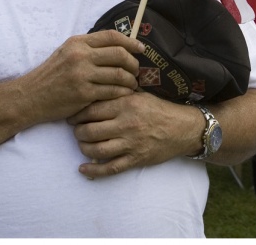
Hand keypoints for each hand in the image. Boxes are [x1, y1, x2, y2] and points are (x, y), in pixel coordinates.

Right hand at [21, 30, 140, 122]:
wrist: (31, 96)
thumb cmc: (52, 75)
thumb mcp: (66, 53)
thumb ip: (88, 47)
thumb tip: (118, 45)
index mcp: (78, 42)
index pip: (112, 36)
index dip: (130, 42)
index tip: (141, 49)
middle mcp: (81, 56)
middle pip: (119, 54)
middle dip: (133, 62)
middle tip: (137, 70)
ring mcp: (82, 75)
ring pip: (119, 74)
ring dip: (131, 80)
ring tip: (132, 84)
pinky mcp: (84, 93)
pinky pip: (113, 91)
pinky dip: (123, 92)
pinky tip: (124, 94)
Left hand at [68, 92, 199, 177]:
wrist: (183, 128)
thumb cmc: (159, 109)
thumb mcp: (140, 94)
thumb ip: (119, 91)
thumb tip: (97, 84)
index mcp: (126, 104)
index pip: (92, 109)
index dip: (77, 114)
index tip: (72, 115)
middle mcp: (126, 124)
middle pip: (90, 131)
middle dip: (78, 132)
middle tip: (76, 130)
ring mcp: (131, 143)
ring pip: (97, 150)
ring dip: (84, 149)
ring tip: (82, 144)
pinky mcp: (136, 159)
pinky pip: (110, 168)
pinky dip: (94, 171)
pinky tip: (83, 169)